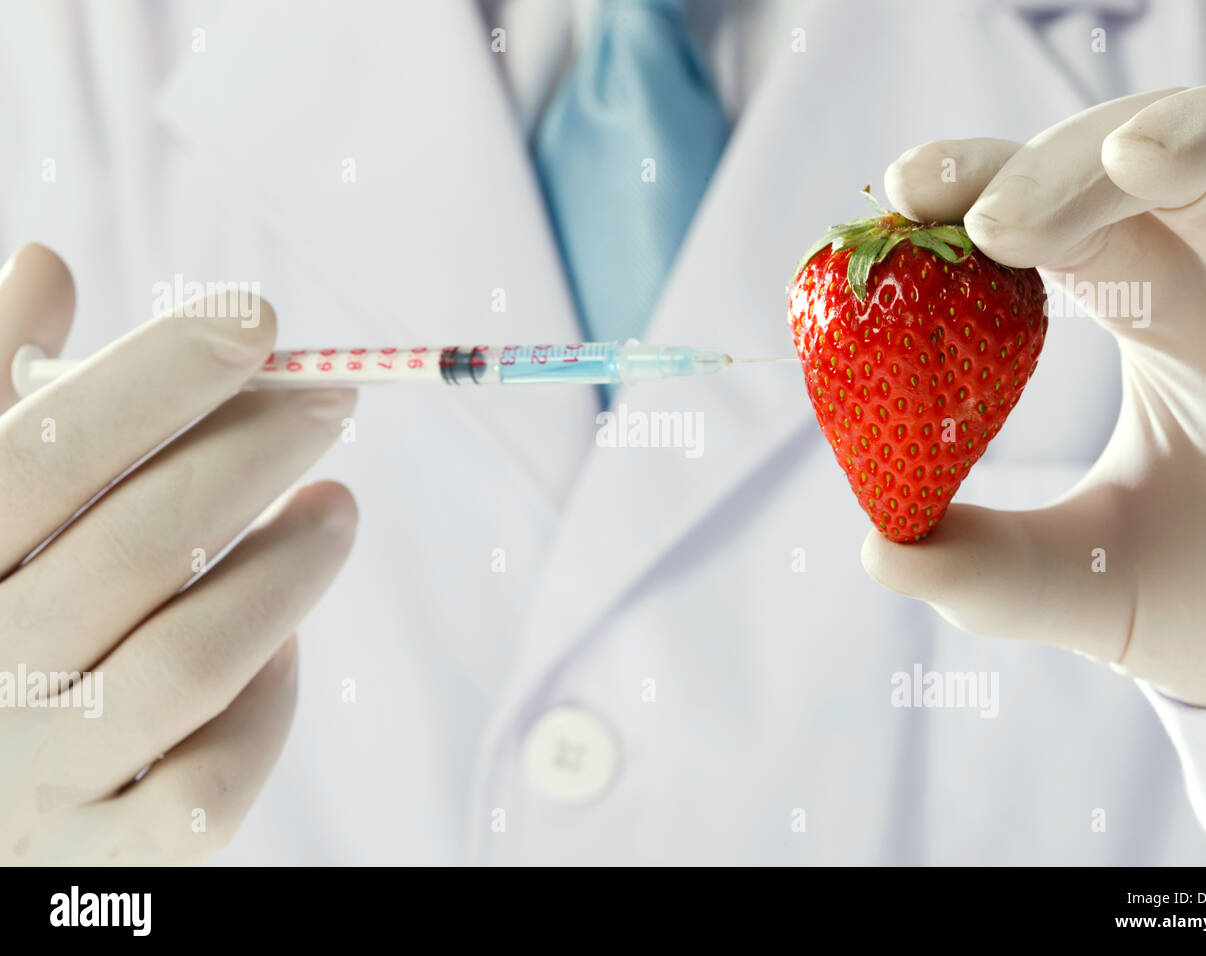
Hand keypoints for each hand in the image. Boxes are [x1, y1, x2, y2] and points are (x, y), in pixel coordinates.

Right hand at [0, 244, 356, 862]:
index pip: (45, 448)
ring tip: (339, 506)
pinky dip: (265, 708)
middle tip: (331, 401)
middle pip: (141, 543)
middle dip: (254, 452)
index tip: (256, 316)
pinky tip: (283, 651)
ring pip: (194, 660)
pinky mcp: (94, 859)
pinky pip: (209, 788)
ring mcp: (28, 780)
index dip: (160, 371)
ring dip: (291, 568)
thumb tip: (44, 267)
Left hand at [862, 82, 1205, 713]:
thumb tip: (880, 553)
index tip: (907, 190)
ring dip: (1200, 131)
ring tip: (1132, 160)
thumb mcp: (1083, 586)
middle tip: (993, 220)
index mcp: (1154, 311)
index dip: (986, 181)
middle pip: (1143, 162)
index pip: (1059, 214)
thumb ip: (986, 570)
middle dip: (1064, 166)